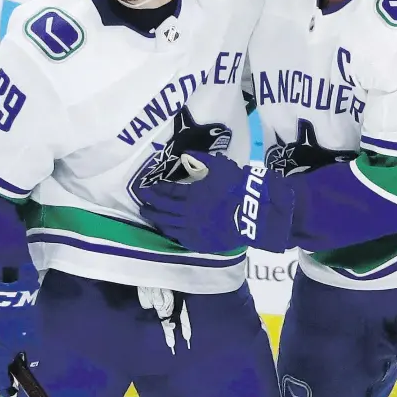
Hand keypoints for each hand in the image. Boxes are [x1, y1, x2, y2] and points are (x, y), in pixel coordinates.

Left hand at [138, 152, 294, 252]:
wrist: (254, 213)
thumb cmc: (237, 188)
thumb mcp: (220, 167)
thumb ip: (201, 159)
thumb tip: (186, 153)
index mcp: (191, 197)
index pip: (167, 193)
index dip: (156, 189)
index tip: (145, 186)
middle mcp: (187, 215)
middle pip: (163, 211)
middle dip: (151, 205)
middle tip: (141, 202)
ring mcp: (194, 230)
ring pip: (169, 226)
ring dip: (157, 220)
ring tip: (148, 216)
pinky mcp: (202, 242)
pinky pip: (180, 238)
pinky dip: (170, 232)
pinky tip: (167, 230)